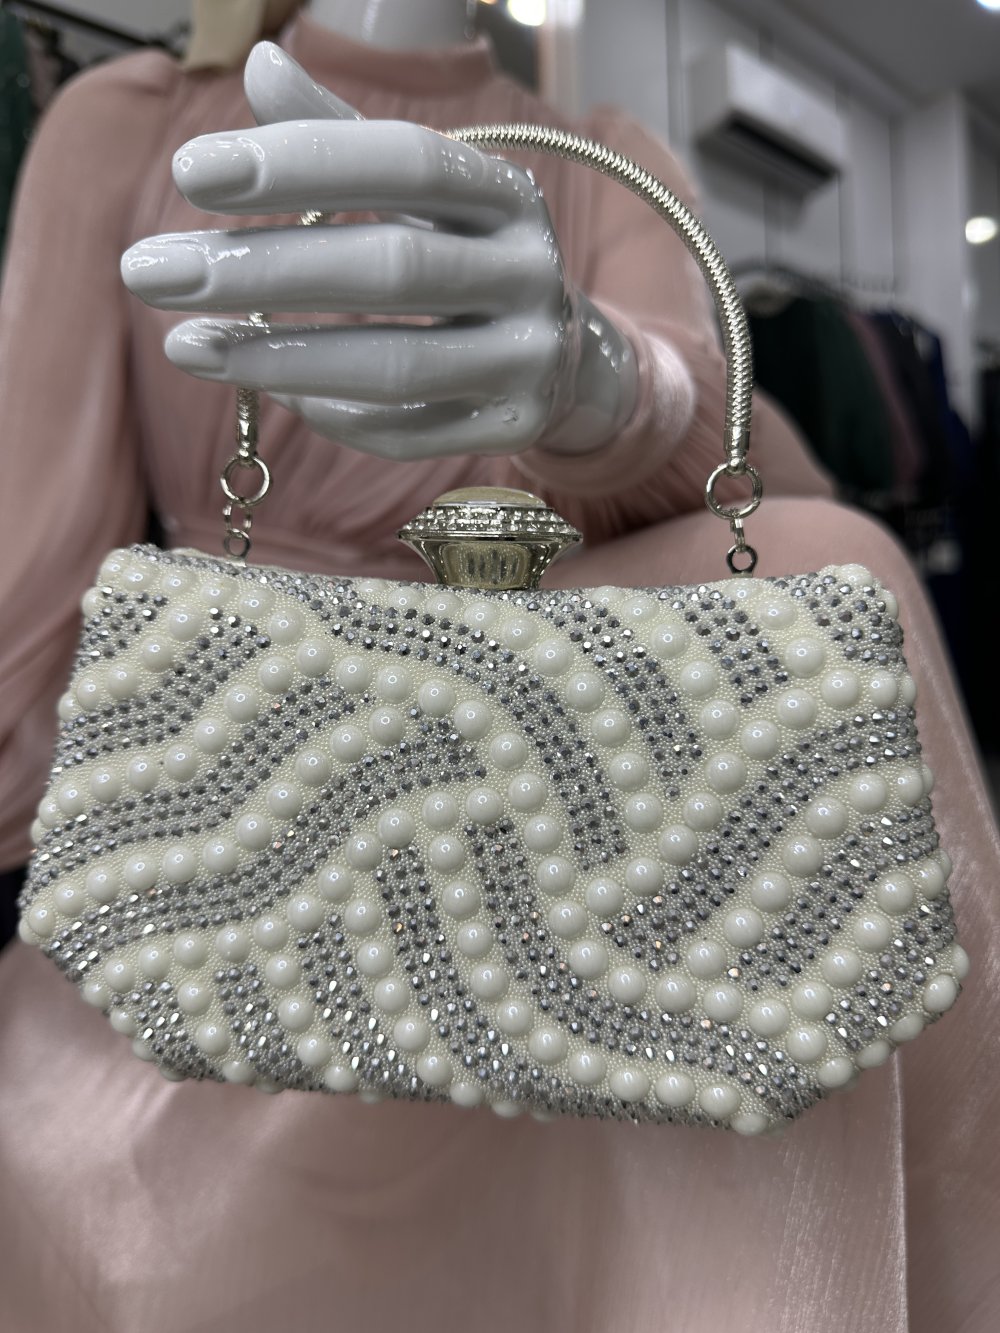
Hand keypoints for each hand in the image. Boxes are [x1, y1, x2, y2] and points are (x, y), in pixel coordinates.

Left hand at [120, 42, 637, 461]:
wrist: (564, 356)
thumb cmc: (462, 257)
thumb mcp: (417, 195)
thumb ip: (340, 140)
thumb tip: (260, 64)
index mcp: (504, 191)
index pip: (403, 161)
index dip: (301, 164)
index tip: (191, 173)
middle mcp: (529, 271)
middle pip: (391, 269)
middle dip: (261, 271)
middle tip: (149, 273)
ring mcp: (527, 356)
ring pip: (397, 363)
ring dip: (279, 358)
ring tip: (186, 346)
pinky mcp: (514, 426)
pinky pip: (409, 431)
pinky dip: (335, 414)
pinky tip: (273, 391)